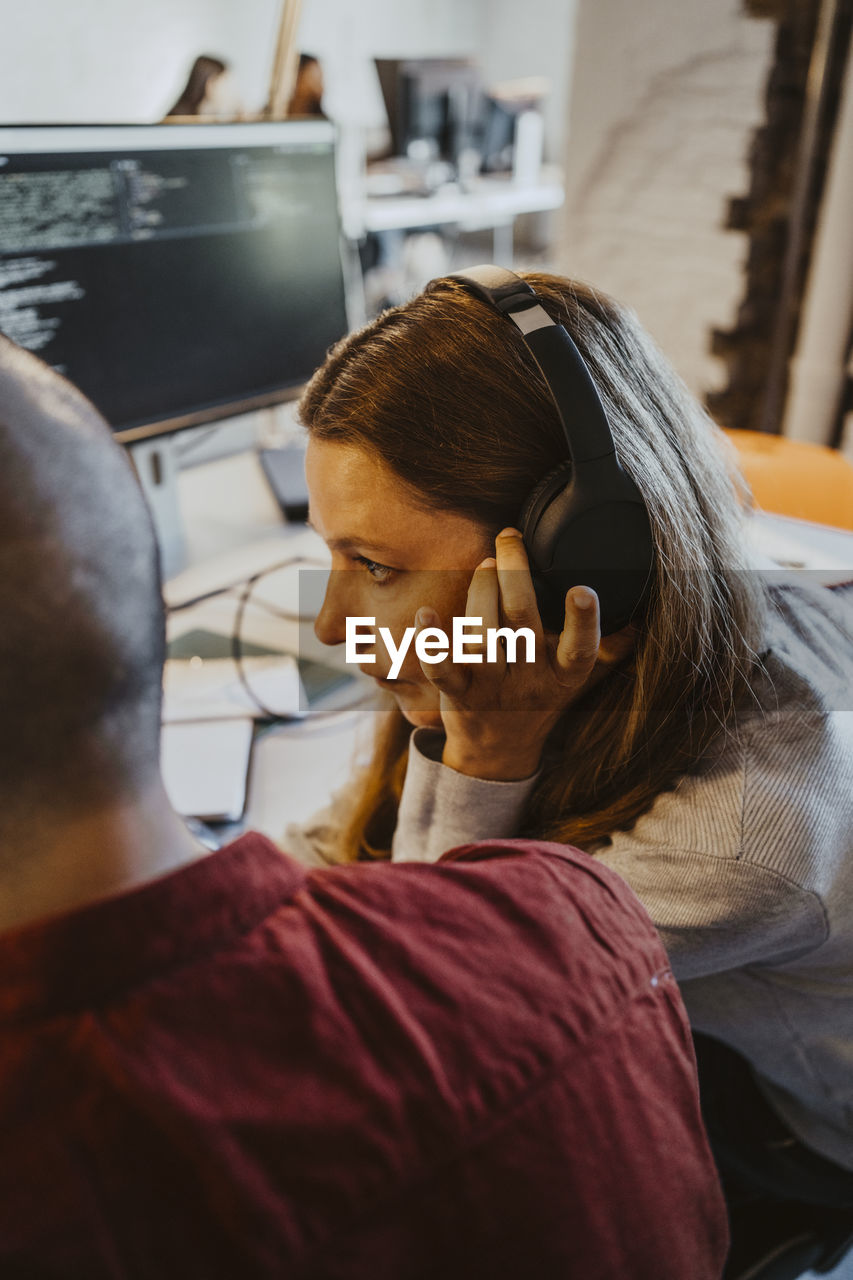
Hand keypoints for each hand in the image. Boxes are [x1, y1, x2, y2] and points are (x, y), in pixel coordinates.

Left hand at [415, 529, 634, 780]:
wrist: (498, 752)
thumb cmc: (541, 699)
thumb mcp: (580, 680)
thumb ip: (609, 648)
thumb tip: (643, 613)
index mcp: (564, 676)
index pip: (580, 650)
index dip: (584, 622)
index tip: (582, 590)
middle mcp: (529, 681)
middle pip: (522, 625)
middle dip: (514, 576)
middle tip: (509, 538)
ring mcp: (491, 688)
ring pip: (483, 637)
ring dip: (481, 593)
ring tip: (486, 564)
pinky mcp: (458, 694)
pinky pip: (441, 669)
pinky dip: (430, 642)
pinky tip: (424, 615)